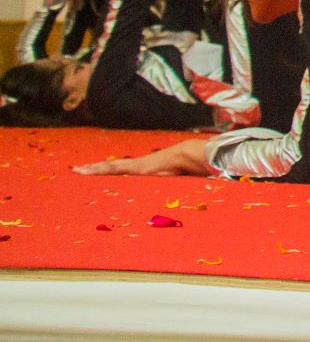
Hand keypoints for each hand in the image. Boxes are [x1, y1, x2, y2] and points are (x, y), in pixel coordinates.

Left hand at [73, 138, 209, 176]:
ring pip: (107, 167)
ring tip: (76, 170)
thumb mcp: (171, 181)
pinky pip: (111, 168)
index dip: (107, 171)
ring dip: (92, 169)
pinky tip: (86, 171)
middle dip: (94, 169)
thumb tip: (177, 199)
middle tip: (76, 170)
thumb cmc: (182, 168)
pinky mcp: (132, 167)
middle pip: (110, 167)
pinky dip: (98, 169)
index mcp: (141, 170)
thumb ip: (168, 186)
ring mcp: (132, 165)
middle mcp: (134, 166)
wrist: (186, 156)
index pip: (120, 171)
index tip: (95, 173)